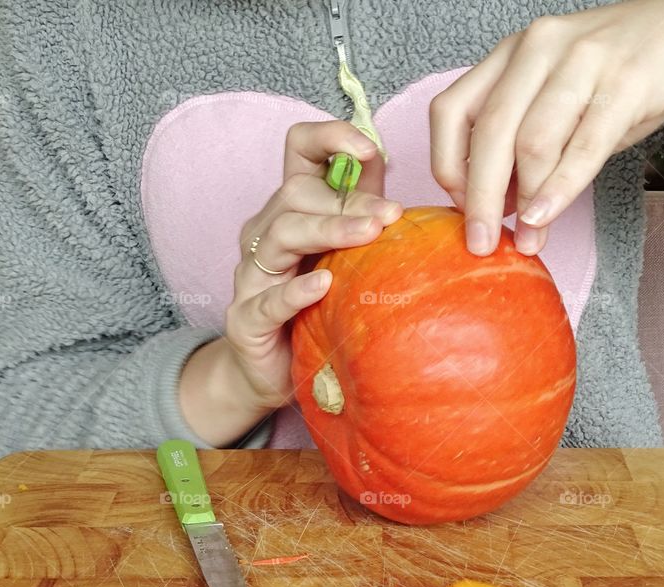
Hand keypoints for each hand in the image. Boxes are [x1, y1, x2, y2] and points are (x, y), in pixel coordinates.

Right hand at [179, 121, 402, 445]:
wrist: (275, 372)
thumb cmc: (317, 310)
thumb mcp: (348, 255)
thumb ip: (368, 214)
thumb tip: (417, 181)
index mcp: (290, 208)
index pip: (298, 148)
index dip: (330, 137)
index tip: (369, 149)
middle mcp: (264, 233)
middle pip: (295, 193)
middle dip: (346, 199)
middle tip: (391, 215)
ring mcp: (251, 276)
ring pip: (280, 233)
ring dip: (329, 229)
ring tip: (369, 234)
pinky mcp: (246, 319)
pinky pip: (268, 299)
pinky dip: (296, 290)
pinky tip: (324, 285)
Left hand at [430, 0, 663, 255]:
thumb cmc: (620, 75)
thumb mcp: (558, 101)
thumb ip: (522, 146)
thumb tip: (494, 207)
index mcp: (510, 54)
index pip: (451, 112)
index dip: (448, 168)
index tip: (461, 211)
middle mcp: (538, 49)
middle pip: (490, 134)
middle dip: (480, 200)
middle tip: (480, 245)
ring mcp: (583, 60)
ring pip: (533, 142)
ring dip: (526, 202)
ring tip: (529, 240)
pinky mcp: (628, 80)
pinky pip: (584, 145)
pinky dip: (560, 189)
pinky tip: (546, 216)